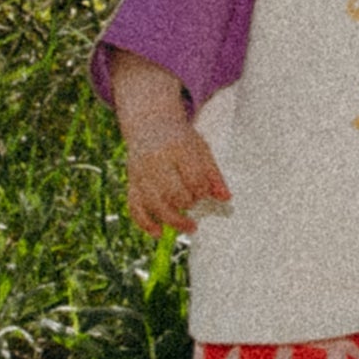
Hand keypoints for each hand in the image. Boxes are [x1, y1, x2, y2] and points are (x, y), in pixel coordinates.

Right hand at [124, 123, 233, 237]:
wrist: (149, 125)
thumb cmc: (180, 140)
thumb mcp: (201, 149)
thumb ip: (214, 174)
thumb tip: (225, 198)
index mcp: (177, 148)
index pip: (193, 177)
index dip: (203, 190)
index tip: (207, 192)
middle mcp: (155, 161)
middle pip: (173, 193)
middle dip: (188, 203)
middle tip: (195, 201)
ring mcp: (141, 174)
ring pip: (155, 204)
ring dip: (174, 220)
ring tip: (191, 227)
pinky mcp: (132, 184)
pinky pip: (135, 208)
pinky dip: (146, 223)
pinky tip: (159, 232)